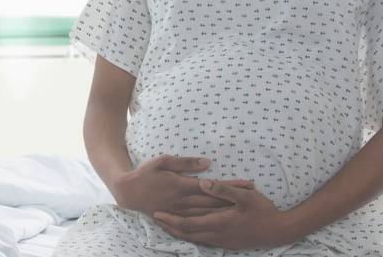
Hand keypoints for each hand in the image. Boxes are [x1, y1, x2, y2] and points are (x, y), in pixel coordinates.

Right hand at [114, 154, 255, 218]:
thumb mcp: (163, 161)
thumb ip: (185, 162)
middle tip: (255, 195)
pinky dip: (214, 221)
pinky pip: (200, 221)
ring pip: (210, 213)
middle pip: (216, 201)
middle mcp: (185, 201)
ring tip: (245, 208)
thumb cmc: (145, 173)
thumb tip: (207, 163)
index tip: (248, 183)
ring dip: (228, 210)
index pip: (213, 186)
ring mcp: (182, 212)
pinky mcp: (178, 217)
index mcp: (183, 185)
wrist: (128, 193)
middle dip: (236, 198)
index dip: (232, 185)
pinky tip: (224, 221)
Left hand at [152, 178, 295, 249]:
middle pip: (187, 233)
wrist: (280, 230)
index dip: (171, 219)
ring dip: (179, 232)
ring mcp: (223, 241)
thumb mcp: (245, 196)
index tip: (157, 212)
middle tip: (155, 219)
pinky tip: (189, 232)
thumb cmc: (263, 210)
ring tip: (166, 225)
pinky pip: (204, 241)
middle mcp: (218, 235)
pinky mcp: (228, 243)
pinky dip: (192, 236)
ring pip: (195, 239)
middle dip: (170, 226)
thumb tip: (203, 182)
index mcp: (219, 222)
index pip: (188, 223)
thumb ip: (223, 189)